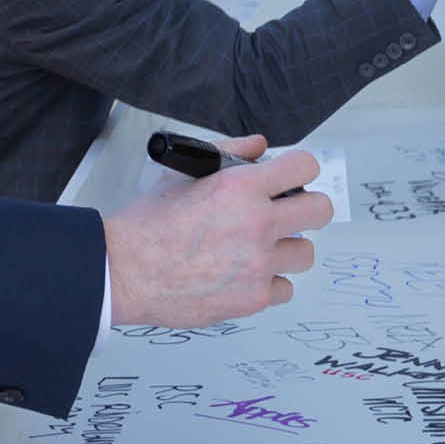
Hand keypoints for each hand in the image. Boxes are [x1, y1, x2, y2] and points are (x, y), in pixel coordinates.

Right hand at [104, 135, 327, 328]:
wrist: (123, 270)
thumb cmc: (145, 227)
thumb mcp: (181, 176)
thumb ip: (225, 153)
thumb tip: (256, 146)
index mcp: (239, 188)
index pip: (304, 167)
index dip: (299, 169)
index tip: (294, 176)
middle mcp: (257, 224)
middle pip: (321, 210)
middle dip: (307, 208)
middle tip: (288, 213)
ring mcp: (259, 263)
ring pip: (306, 253)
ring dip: (286, 249)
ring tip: (258, 250)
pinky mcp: (255, 297)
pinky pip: (284, 288)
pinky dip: (268, 283)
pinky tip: (244, 275)